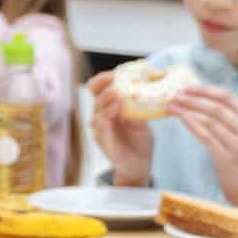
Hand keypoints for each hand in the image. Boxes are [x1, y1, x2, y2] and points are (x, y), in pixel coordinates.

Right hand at [86, 70, 154, 186]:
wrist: (140, 164)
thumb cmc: (140, 142)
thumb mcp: (143, 122)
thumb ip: (138, 111)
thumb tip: (142, 94)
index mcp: (110, 108)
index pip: (98, 90)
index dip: (102, 80)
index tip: (114, 73)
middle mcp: (102, 116)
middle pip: (94, 96)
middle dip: (103, 85)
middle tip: (115, 79)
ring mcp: (100, 128)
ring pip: (96, 109)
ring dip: (106, 99)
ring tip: (118, 92)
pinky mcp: (102, 140)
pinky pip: (100, 125)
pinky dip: (107, 114)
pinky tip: (117, 108)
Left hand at [167, 85, 237, 205]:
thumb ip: (230, 120)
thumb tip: (202, 101)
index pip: (229, 97)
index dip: (206, 90)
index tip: (187, 87)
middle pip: (218, 106)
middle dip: (193, 98)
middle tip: (175, 95)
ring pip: (211, 120)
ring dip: (188, 110)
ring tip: (172, 106)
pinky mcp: (228, 158)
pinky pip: (207, 136)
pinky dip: (192, 124)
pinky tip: (181, 119)